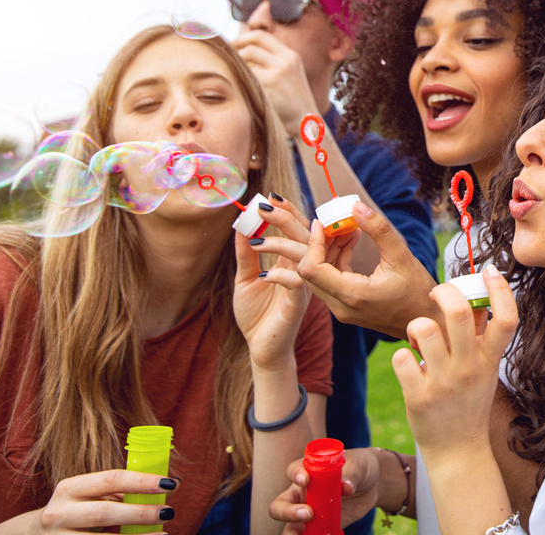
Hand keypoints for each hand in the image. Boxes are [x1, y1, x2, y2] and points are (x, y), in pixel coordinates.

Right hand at [35, 470, 176, 534]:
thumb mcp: (88, 497)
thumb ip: (118, 492)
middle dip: (139, 513)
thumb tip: (166, 487)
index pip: (110, 479)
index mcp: (70, 488)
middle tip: (168, 511)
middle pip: (104, 513)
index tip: (170, 484)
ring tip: (163, 534)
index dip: (141, 481)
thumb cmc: (74, 512)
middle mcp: (59, 513)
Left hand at [233, 30, 318, 136]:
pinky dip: (239, 77)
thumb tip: (244, 53)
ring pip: (247, 55)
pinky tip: (238, 86)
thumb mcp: (289, 76)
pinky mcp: (270, 84)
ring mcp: (279, 71)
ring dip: (237, 62)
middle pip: (254, 39)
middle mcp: (287, 59)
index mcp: (291, 56)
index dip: (244, 38)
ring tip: (232, 72)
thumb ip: (272, 63)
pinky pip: (247, 74)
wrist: (306, 123)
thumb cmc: (292, 104)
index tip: (233, 47)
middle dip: (236, 43)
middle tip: (225, 54)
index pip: (262, 36)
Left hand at [234, 197, 311, 369]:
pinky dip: (279, 274)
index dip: (287, 212)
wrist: (262, 349)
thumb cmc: (257, 315)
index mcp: (292, 263)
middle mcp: (302, 270)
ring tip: (259, 235)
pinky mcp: (298, 304)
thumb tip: (241, 224)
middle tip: (269, 202)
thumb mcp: (246, 278)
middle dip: (288, 216)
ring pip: (303, 255)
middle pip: (303, 236)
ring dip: (282, 241)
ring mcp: (303, 286)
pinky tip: (263, 274)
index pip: (295, 231)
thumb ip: (246, 253)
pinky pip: (295, 283)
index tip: (271, 196)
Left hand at [254, 201, 438, 339]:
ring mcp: (341, 308)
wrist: (427, 323)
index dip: (311, 242)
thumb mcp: (402, 255)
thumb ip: (378, 229)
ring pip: (314, 275)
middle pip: (304, 272)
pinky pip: (328, 278)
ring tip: (320, 223)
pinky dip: (331, 257)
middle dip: (294, 240)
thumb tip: (355, 205)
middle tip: (273, 214)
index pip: (311, 269)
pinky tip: (347, 239)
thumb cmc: (419, 291)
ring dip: (315, 248)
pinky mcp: (346, 305)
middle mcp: (340, 306)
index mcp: (352, 296)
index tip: (320, 222)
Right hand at [268, 448, 379, 534]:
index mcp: (308, 471)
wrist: (371, 486)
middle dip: (288, 512)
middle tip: (308, 514)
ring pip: (290, 527)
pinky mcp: (319, 527)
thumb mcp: (358, 467)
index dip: (296, 475)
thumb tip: (346, 488)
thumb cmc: (359, 468)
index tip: (305, 480)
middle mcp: (302, 493)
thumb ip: (351, 475)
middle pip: (280, 505)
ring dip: (293, 534)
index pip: (293, 471)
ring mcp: (309, 512)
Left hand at [393, 265, 516, 457]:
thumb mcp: (485, 370)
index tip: (491, 271)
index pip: (507, 318)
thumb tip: (477, 299)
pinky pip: (401, 358)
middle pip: (460, 313)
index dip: (501, 289)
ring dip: (415, 325)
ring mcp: (444, 383)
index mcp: (489, 359)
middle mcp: (470, 368)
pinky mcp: (419, 396)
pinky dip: (400, 355)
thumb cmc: (470, 403)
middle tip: (435, 293)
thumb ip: (481, 338)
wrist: (459, 450)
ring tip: (417, 337)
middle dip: (443, 292)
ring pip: (423, 328)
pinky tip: (408, 364)